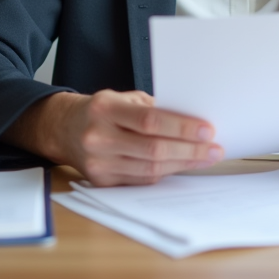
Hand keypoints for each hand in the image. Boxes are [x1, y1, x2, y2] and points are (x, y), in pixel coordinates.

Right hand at [7, 90, 223, 185]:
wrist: (63, 129)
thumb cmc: (102, 110)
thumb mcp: (123, 98)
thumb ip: (152, 108)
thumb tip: (192, 122)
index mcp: (105, 108)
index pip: (150, 120)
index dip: (182, 127)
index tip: (208, 130)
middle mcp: (98, 136)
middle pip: (153, 149)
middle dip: (189, 150)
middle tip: (214, 149)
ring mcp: (97, 162)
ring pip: (149, 168)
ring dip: (182, 164)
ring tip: (205, 158)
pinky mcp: (100, 180)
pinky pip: (140, 180)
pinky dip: (164, 173)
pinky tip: (181, 165)